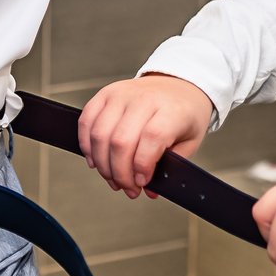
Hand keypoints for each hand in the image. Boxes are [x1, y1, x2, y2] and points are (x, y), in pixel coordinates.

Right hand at [79, 74, 213, 195]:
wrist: (178, 85)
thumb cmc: (185, 114)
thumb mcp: (189, 142)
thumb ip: (170, 167)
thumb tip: (147, 190)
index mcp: (171, 109)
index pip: (152, 137)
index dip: (143, 165)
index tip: (142, 183)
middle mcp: (144, 98)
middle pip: (121, 141)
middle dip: (120, 173)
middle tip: (128, 188)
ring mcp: (121, 94)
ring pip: (100, 135)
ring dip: (103, 165)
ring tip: (113, 178)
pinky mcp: (105, 94)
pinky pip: (86, 121)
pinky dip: (86, 146)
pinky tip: (96, 160)